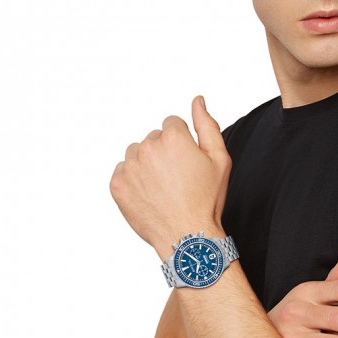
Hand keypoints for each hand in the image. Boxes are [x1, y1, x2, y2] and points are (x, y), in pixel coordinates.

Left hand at [109, 96, 230, 259]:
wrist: (187, 237)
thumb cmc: (206, 201)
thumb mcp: (219, 160)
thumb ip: (207, 126)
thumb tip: (197, 101)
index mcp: (173, 138)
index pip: (172, 125)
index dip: (182, 145)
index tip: (187, 165)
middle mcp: (148, 147)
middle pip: (153, 139)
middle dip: (163, 154)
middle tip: (176, 180)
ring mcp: (130, 167)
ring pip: (136, 154)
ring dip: (146, 165)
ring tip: (162, 188)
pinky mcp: (117, 184)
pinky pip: (123, 172)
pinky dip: (133, 181)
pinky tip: (149, 195)